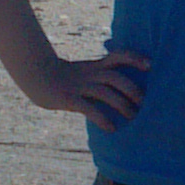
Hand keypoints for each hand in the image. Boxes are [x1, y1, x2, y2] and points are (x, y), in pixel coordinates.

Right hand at [29, 50, 148, 131]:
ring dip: (122, 105)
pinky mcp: (69, 99)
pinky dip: (102, 119)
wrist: (35, 76)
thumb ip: (98, 76)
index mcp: (94, 66)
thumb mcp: (82, 72)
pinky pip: (88, 109)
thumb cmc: (62, 77)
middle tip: (145, 104)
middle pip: (115, 77)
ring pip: (105, 93)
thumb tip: (119, 90)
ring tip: (133, 118)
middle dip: (132, 90)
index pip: (117, 56)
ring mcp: (79, 86)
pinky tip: (111, 129)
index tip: (150, 65)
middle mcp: (89, 74)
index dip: (134, 58)